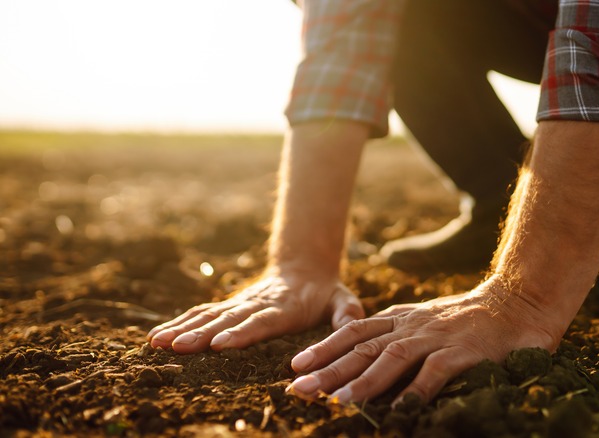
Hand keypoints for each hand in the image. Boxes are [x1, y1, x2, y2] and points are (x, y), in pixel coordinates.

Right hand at [146, 266, 364, 353]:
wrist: (304, 268)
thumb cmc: (326, 293)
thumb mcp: (343, 300)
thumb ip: (348, 312)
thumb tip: (352, 323)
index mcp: (284, 307)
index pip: (262, 321)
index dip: (242, 332)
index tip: (220, 344)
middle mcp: (257, 304)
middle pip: (228, 319)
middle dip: (202, 334)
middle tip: (179, 347)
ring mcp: (240, 304)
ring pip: (208, 315)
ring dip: (183, 329)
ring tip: (158, 342)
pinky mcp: (229, 306)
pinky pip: (201, 314)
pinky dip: (179, 324)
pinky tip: (157, 337)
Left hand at [285, 278, 560, 404]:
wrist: (518, 301)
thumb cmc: (471, 319)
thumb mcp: (428, 321)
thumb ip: (402, 336)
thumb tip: (370, 365)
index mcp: (402, 317)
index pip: (354, 330)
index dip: (324, 347)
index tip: (297, 365)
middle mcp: (412, 325)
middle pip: (362, 346)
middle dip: (328, 368)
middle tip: (298, 388)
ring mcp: (436, 337)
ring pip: (391, 357)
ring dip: (364, 381)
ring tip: (338, 401)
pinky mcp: (463, 351)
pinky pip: (435, 372)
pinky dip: (416, 391)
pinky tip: (399, 411)